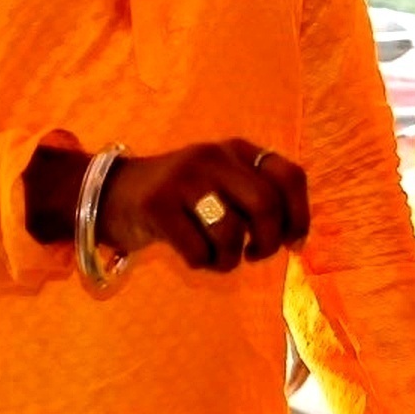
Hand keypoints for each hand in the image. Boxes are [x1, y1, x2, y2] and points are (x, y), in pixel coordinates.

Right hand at [100, 140, 310, 272]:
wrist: (115, 193)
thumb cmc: (184, 199)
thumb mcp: (224, 185)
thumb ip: (259, 201)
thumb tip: (296, 241)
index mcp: (239, 150)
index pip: (290, 176)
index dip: (299, 215)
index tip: (292, 243)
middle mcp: (214, 157)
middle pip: (265, 205)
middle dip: (268, 242)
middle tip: (255, 255)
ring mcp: (184, 178)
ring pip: (231, 230)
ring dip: (230, 258)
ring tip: (219, 258)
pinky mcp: (157, 204)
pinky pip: (197, 249)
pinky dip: (202, 262)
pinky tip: (195, 256)